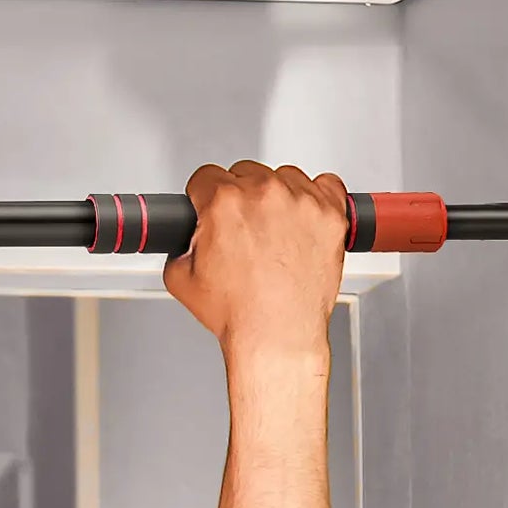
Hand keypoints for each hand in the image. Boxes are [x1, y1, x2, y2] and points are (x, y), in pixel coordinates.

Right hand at [164, 162, 348, 363]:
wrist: (277, 335)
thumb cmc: (239, 313)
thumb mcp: (181, 283)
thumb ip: (177, 250)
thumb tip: (184, 242)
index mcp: (223, 203)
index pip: (206, 176)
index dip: (204, 196)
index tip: (211, 208)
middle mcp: (263, 193)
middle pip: (245, 172)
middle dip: (240, 197)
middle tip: (244, 231)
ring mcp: (301, 200)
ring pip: (284, 176)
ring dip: (276, 196)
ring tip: (275, 232)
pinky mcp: (330, 213)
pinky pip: (326, 185)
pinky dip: (316, 198)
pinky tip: (304, 221)